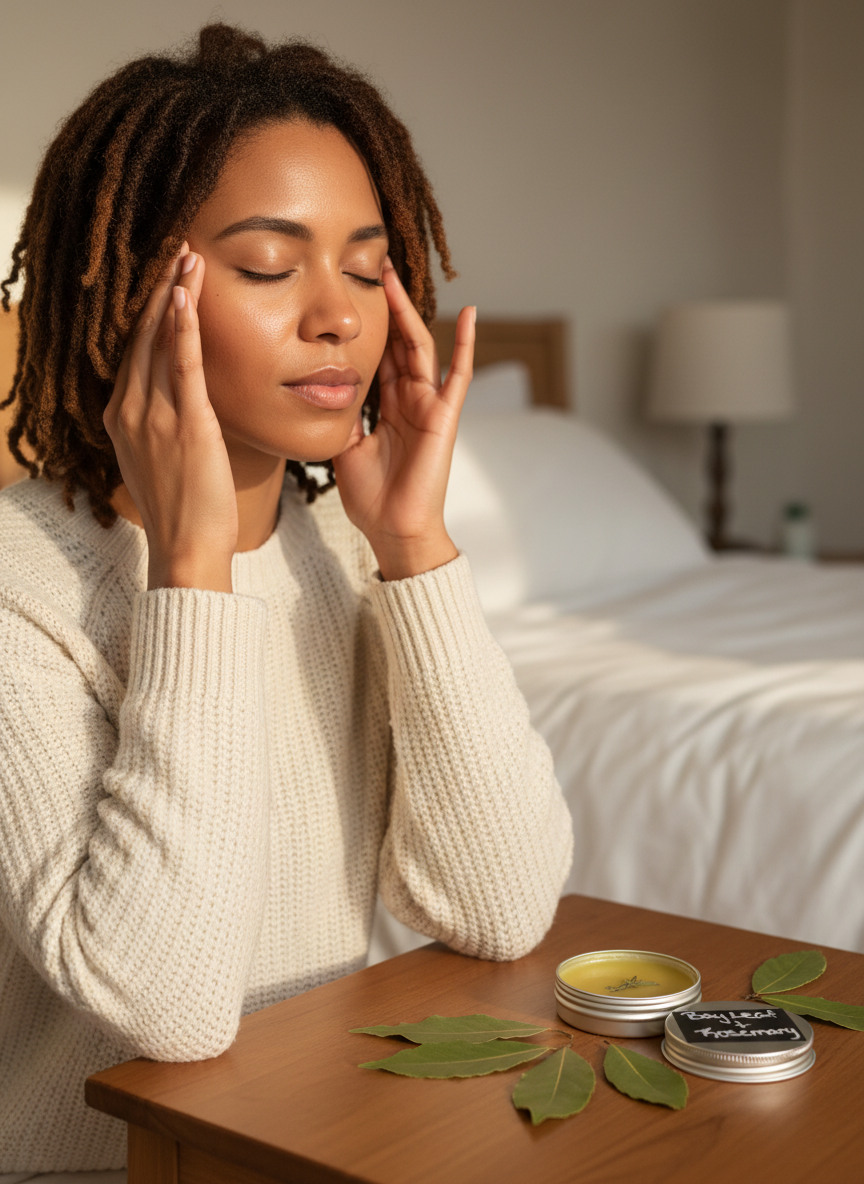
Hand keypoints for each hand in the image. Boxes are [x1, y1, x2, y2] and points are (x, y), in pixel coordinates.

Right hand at [103, 246, 236, 591]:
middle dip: (158, 290)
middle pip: (142, 336)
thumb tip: (178, 403)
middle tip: (175, 249)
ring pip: (159, 341)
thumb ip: (161, 425)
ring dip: (173, 295)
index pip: (134, 351)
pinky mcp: (186, 424)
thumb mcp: (159, 459)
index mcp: (122, 417)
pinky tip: (185, 298)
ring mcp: (154, 416)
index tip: (163, 279)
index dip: (148, 312)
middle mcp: (131, 410)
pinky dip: (182, 329)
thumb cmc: (183, 510)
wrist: (187, 548)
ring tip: (187, 257)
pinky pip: (181, 366)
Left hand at [332, 259, 474, 580]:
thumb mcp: (344, 448)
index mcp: (386, 407)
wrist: (392, 529)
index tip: (350, 292)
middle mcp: (409, 400)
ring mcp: (429, 405)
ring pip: (420, 347)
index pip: (378, 356)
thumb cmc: (371, 497)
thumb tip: (318, 391)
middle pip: (398, 342)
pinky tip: (472, 314)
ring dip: (408, 311)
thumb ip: (340, 417)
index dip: (367, 326)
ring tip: (394, 275)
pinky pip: (458, 375)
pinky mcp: (444, 416)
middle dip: (386, 305)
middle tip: (371, 266)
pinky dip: (466, 344)